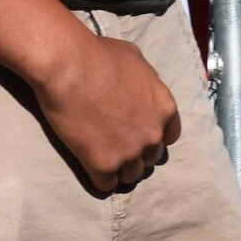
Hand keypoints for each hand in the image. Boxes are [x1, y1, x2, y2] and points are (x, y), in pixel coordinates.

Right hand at [29, 29, 181, 191]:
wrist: (70, 67)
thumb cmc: (100, 56)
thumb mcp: (136, 60)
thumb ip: (146, 81)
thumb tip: (142, 87)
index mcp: (165, 108)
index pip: (170, 136)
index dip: (153, 135)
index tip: (138, 134)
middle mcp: (153, 134)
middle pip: (151, 158)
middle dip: (137, 153)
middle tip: (117, 145)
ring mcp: (129, 152)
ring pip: (131, 175)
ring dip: (120, 169)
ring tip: (104, 159)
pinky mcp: (103, 165)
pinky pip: (106, 184)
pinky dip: (99, 178)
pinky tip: (90, 167)